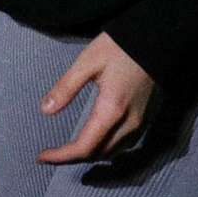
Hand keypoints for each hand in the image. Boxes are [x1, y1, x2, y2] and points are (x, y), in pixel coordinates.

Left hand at [35, 33, 156, 164]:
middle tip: (51, 154)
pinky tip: (96, 141)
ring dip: (90, 155)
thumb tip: (45, 110)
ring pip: (113, 152)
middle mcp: (129, 122)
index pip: (84, 147)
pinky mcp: (147, 118)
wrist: (155, 38)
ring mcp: (141, 122)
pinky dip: (107, 149)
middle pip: (98, 154)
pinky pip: (126, 144)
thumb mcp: (87, 62)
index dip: (61, 157)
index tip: (42, 156)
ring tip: (69, 150)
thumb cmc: (119, 47)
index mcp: (112, 109)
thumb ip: (66, 88)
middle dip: (72, 158)